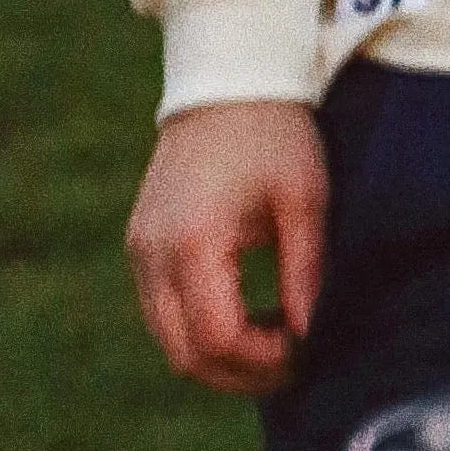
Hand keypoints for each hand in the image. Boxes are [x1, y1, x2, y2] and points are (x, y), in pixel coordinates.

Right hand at [126, 99, 329, 395]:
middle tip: (290, 364)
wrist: (228, 76)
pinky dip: (199, 327)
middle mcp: (152, 253)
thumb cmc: (274, 131)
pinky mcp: (140, 242)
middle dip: (238, 373)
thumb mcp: (304, 197)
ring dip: (218, 355)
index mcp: (193, 241)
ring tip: (273, 342)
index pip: (217, 337)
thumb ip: (305, 270)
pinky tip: (246, 315)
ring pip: (168, 339)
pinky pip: (162, 309)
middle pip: (184, 354)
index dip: (261, 359)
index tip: (303, 349)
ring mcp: (140, 249)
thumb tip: (310, 334)